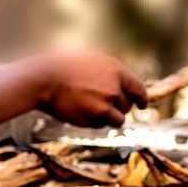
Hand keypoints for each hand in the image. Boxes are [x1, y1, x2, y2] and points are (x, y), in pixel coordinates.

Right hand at [31, 51, 147, 127]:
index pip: (139, 89)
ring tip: (91, 108)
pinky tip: (81, 111)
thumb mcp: (93, 61)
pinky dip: (95, 122)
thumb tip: (126, 88)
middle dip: (119, 107)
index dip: (142, 99)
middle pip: (127, 106)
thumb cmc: (65, 68)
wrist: (44, 79)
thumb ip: (111, 74)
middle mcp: (115, 87)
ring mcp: (106, 104)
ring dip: (109, 117)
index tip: (142, 105)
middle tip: (102, 103)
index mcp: (116, 70)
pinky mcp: (95, 118)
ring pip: (118, 119)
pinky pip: (102, 125)